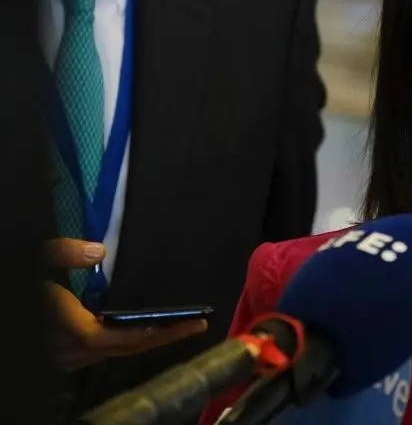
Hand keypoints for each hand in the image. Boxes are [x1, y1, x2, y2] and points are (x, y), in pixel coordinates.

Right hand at [45, 238, 207, 371]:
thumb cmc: (14, 284)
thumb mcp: (32, 261)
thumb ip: (61, 253)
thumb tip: (98, 250)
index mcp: (74, 331)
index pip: (128, 338)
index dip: (163, 332)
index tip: (192, 323)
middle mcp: (72, 352)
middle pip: (127, 349)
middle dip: (163, 337)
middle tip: (196, 324)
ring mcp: (64, 358)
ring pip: (113, 353)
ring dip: (142, 341)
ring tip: (174, 326)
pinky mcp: (59, 356)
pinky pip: (98, 352)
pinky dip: (121, 342)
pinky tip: (135, 329)